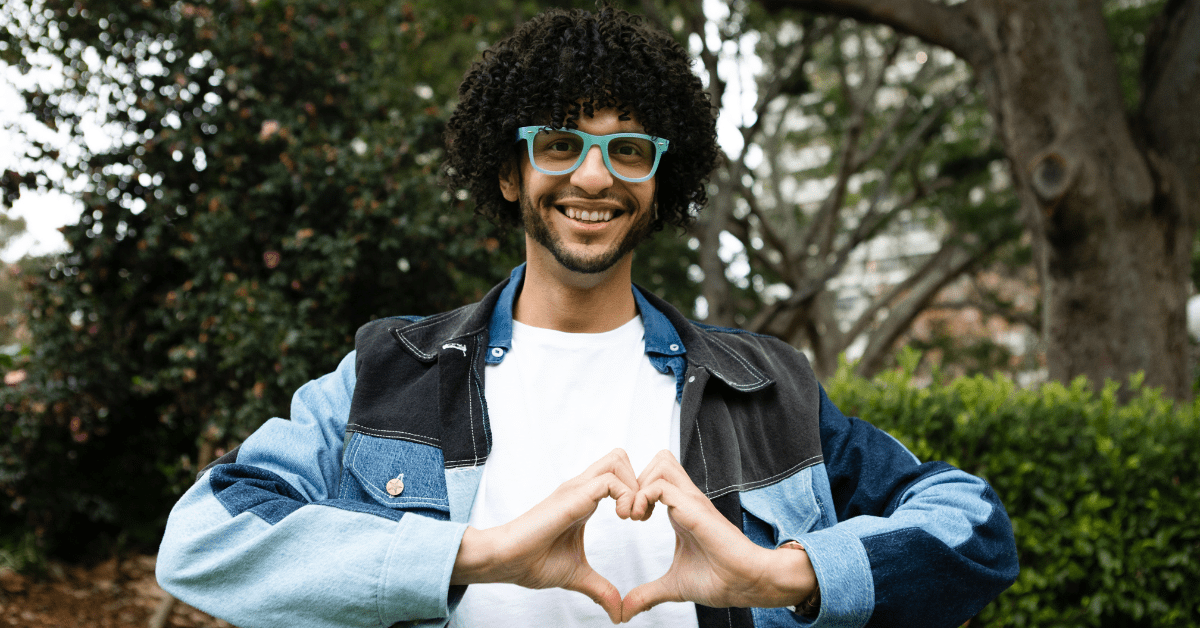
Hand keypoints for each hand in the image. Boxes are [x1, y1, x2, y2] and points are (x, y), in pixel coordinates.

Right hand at [451, 448, 638, 623]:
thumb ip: (601, 589)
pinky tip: (622, 519)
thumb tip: (618, 613)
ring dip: (634, 487)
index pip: (618, 474)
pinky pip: (610, 480)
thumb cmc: (533, 562)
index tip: (641, 520)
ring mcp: (576, 488)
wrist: (506, 561)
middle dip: (640, 481)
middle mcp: (581, 487)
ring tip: (631, 517)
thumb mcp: (578, 575)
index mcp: (584, 499)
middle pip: (619, 457)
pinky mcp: (573, 496)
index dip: (637, 492)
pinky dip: (625, 496)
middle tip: (640, 515)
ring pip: (617, 460)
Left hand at [621, 450, 815, 622]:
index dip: (636, 491)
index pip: (657, 477)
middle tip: (629, 512)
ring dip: (639, 485)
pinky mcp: (694, 508)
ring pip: (660, 463)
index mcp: (681, 511)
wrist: (747, 583)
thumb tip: (625, 611)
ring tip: (634, 515)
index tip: (629, 519)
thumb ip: (648, 594)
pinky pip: (660, 485)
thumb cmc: (720, 580)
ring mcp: (692, 501)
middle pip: (659, 460)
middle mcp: (687, 500)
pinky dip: (643, 497)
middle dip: (635, 480)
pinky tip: (641, 519)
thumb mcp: (673, 586)